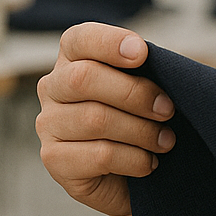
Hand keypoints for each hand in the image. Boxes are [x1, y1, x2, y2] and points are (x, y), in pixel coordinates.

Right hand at [36, 22, 175, 215]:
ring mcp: (48, 125)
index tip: (142, 53)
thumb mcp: (146, 88)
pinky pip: (99, 155)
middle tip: (167, 109)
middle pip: (83, 78)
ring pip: (94, 119)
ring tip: (165, 140)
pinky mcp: (54, 160)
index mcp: (73, 59)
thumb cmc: (140, 120)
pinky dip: (134, 159)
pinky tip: (149, 162)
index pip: (79, 39)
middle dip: (135, 94)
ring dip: (141, 130)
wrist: (131, 177)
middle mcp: (53, 88)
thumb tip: (167, 66)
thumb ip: (148, 71)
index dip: (110, 42)